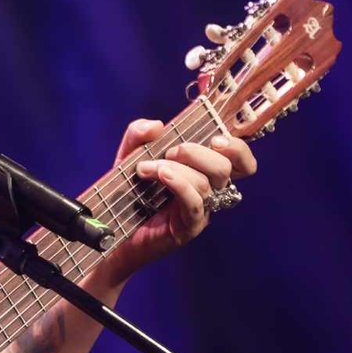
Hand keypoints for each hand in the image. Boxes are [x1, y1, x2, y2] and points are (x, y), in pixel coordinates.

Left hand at [94, 119, 256, 285]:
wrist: (112, 227)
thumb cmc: (128, 191)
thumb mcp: (129, 154)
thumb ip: (139, 134)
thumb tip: (156, 125)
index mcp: (203, 170)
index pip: (239, 160)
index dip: (237, 147)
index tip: (214, 138)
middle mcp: (208, 189)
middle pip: (226, 168)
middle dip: (198, 153)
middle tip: (170, 152)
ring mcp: (201, 209)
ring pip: (207, 183)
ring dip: (176, 168)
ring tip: (146, 168)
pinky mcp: (189, 225)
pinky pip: (195, 203)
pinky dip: (180, 184)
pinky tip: (161, 176)